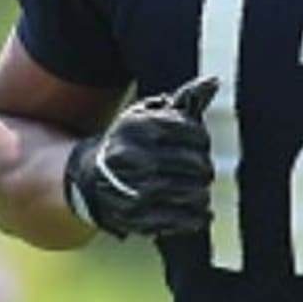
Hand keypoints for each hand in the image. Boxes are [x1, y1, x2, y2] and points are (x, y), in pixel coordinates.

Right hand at [63, 75, 217, 238]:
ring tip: (197, 186)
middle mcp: (135, 157)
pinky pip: (181, 219)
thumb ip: (184, 99)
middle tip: (201, 167)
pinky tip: (199, 210)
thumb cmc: (130, 141)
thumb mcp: (149, 114)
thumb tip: (213, 81)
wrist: (89, 177)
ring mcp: (135, 190)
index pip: (192, 132)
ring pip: (191, 192)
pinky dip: (197, 216)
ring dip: (201, 190)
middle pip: (195, 164)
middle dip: (203, 165)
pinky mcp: (137, 218)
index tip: (199, 142)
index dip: (201, 138)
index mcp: (139, 127)